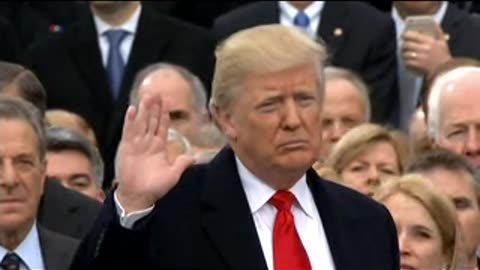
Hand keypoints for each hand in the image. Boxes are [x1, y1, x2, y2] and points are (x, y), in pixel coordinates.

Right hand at [116, 93, 194, 212]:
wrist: (138, 196)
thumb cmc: (155, 187)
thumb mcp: (173, 175)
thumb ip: (182, 164)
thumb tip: (193, 156)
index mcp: (159, 147)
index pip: (163, 126)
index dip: (164, 114)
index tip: (166, 102)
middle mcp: (148, 142)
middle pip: (152, 120)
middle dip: (154, 107)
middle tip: (156, 92)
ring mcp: (137, 143)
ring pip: (142, 122)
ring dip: (144, 109)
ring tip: (146, 96)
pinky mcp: (127, 147)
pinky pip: (129, 131)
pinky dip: (131, 120)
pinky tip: (133, 109)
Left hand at [402, 22, 451, 75]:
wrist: (444, 71)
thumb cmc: (443, 56)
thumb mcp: (442, 42)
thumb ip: (438, 31)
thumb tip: (433, 22)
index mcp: (430, 42)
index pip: (413, 35)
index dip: (406, 34)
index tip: (403, 35)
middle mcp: (424, 49)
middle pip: (407, 44)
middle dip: (404, 45)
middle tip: (404, 46)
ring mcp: (420, 58)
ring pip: (405, 53)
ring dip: (404, 54)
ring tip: (406, 54)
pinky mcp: (417, 66)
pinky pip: (406, 62)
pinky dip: (406, 62)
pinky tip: (409, 62)